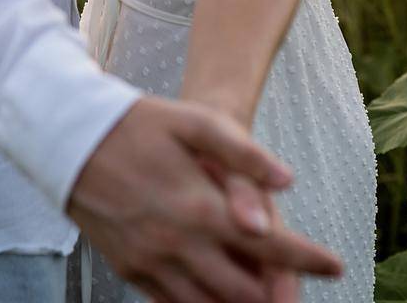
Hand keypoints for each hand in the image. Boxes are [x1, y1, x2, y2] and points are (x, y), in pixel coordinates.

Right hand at [68, 97, 342, 302]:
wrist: (70, 138)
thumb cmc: (138, 123)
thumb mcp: (194, 121)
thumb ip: (244, 153)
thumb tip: (288, 181)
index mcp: (202, 208)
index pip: (271, 247)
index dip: (308, 260)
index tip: (337, 266)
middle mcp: (180, 244)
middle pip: (246, 292)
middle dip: (279, 295)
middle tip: (298, 290)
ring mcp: (152, 263)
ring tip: (267, 300)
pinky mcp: (130, 271)